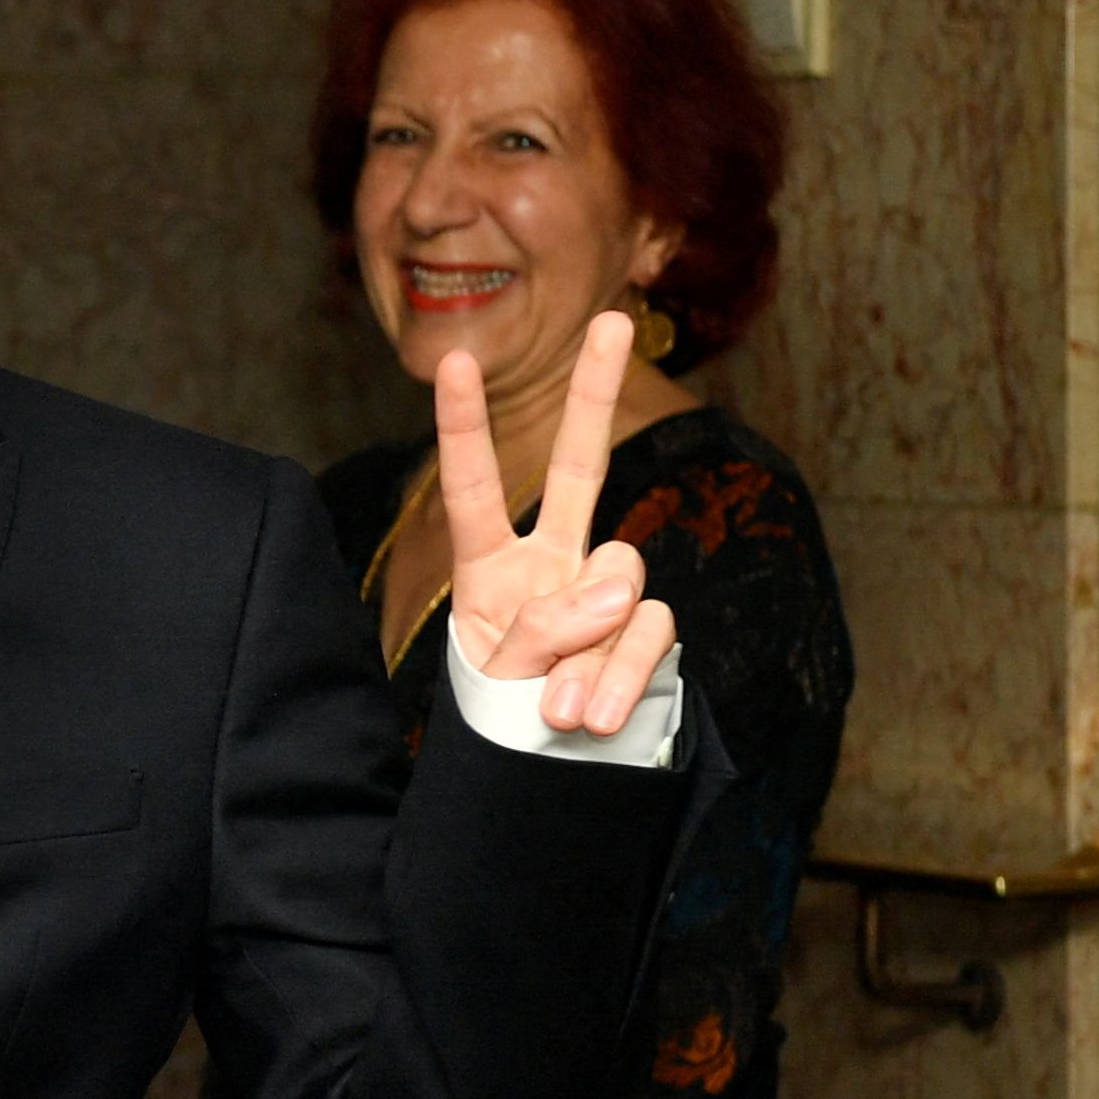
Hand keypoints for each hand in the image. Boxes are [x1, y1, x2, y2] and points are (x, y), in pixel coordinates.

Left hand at [439, 312, 678, 732]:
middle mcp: (555, 565)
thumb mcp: (499, 678)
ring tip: (557, 709)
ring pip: (617, 588)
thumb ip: (546, 630)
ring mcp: (608, 596)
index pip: (476, 488)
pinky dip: (620, 678)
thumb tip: (619, 593)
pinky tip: (592, 718)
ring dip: (588, 653)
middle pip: (582, 468)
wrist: (549, 780)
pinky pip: (647, 635)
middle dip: (596, 394)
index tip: (450, 360)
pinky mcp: (648, 630)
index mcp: (493, 568)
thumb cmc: (507, 723)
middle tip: (613, 318)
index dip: (464, 427)